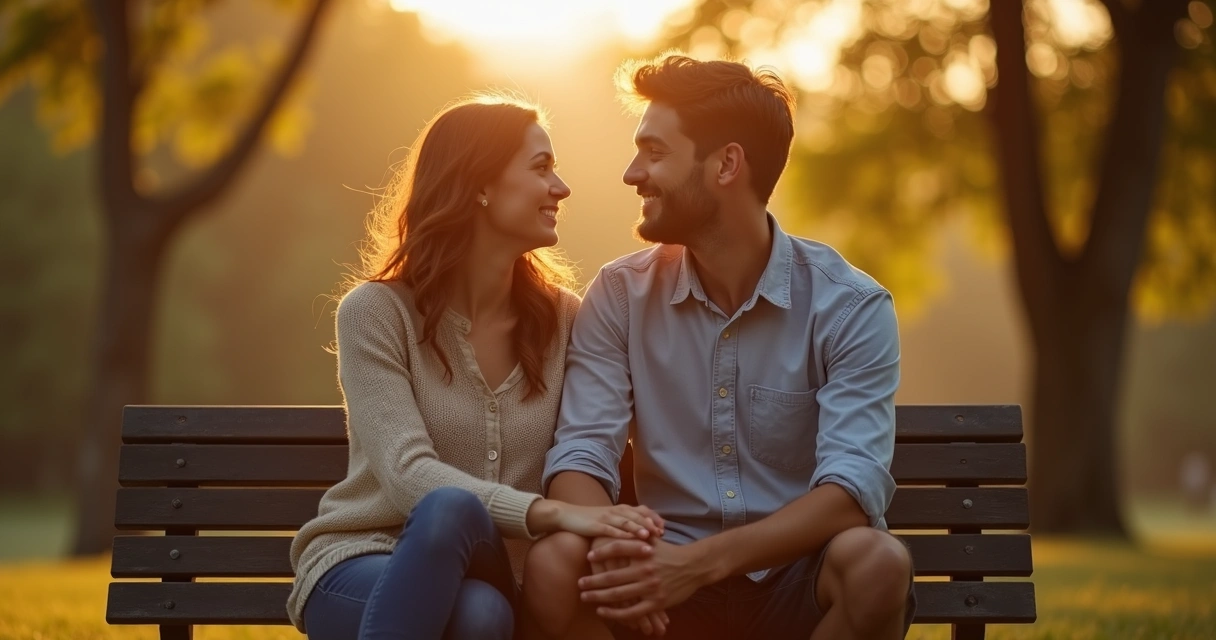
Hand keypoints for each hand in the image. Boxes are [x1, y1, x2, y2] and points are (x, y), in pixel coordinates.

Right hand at [549, 501, 665, 539]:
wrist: (566, 515)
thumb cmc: (590, 520)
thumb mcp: (610, 520)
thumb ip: (626, 523)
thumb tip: (645, 534)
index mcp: (621, 509)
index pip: (643, 510)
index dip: (654, 518)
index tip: (665, 529)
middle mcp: (616, 511)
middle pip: (637, 515)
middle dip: (650, 523)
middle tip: (662, 533)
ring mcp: (605, 517)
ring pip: (625, 521)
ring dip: (637, 528)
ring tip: (649, 535)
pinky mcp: (595, 525)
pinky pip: (609, 530)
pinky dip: (619, 534)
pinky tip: (626, 540)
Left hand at [581, 539, 708, 622]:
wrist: (694, 566)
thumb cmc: (669, 552)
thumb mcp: (653, 539)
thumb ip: (635, 533)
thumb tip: (616, 523)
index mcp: (643, 552)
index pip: (617, 549)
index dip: (601, 552)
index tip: (588, 556)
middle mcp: (645, 570)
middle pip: (612, 576)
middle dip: (593, 581)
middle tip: (580, 584)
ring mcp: (650, 588)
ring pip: (619, 595)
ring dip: (598, 597)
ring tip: (585, 597)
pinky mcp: (656, 603)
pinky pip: (632, 612)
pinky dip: (615, 613)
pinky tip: (602, 611)